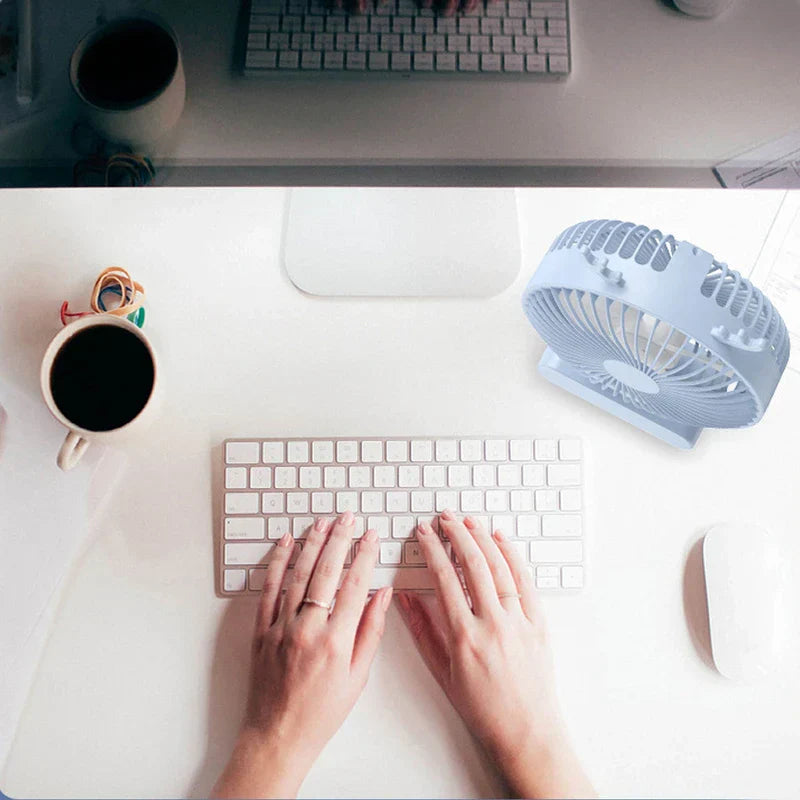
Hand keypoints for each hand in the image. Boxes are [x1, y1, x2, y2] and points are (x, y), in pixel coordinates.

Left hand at [212, 513, 391, 798]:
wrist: (278, 736)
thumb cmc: (321, 711)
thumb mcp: (358, 677)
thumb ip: (371, 632)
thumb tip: (383, 595)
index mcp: (336, 641)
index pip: (355, 585)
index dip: (365, 556)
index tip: (371, 537)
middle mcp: (307, 629)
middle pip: (326, 572)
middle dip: (340, 540)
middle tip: (348, 518)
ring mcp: (281, 628)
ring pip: (297, 575)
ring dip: (311, 544)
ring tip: (322, 523)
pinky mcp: (261, 631)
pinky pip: (269, 590)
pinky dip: (277, 564)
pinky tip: (286, 544)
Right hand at [396, 511, 594, 798]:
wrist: (526, 731)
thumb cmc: (482, 707)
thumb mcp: (443, 672)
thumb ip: (423, 631)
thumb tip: (405, 598)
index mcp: (465, 637)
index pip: (445, 579)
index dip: (432, 550)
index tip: (424, 533)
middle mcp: (493, 625)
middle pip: (473, 566)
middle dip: (456, 535)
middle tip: (444, 518)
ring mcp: (519, 622)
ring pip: (499, 568)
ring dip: (482, 540)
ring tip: (468, 522)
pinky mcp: (539, 623)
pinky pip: (526, 582)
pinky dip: (513, 557)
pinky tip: (501, 540)